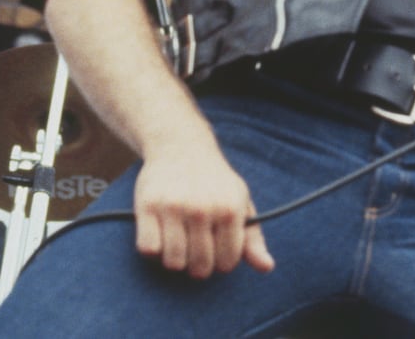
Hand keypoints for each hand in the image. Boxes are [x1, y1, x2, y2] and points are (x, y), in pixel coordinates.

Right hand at [134, 140, 274, 277]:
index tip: (217, 252)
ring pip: (173, 262)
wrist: (182, 147)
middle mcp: (203, 208)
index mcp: (230, 209)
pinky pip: (148, 249)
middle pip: (200, 267)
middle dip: (199, 267)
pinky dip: (153, 250)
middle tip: (196, 251)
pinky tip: (161, 235)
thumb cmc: (216, 182)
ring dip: (175, 260)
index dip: (222, 263)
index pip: (228, 262)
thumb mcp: (240, 203)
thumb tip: (267, 268)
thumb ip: (253, 238)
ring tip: (179, 244)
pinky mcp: (148, 205)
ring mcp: (174, 207)